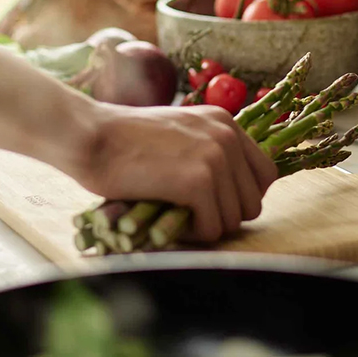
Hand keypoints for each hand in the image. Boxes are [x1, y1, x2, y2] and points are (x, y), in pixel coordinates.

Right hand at [81, 103, 277, 242]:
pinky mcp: (197, 181)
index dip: (243, 196)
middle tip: (191, 215)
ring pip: (233, 219)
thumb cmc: (126, 141)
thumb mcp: (181, 133)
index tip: (216, 204)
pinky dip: (192, 235)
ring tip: (175, 216)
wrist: (92, 136)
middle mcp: (227, 136)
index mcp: (226, 122)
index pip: (265, 174)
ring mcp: (214, 157)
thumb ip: (209, 151)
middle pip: (253, 202)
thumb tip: (233, 192)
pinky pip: (212, 228)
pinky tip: (169, 221)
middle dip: (224, 216)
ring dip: (206, 227)